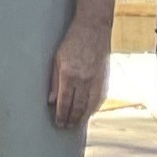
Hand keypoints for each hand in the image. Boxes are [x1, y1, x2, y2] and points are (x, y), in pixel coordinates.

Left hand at [48, 6, 112, 129]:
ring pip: (90, 106)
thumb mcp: (57, 59)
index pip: (64, 103)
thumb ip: (54, 81)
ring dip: (82, 117)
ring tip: (76, 123)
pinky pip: (99, 99)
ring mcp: (96, 80)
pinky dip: (93, 108)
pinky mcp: (104, 78)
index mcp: (69, 75)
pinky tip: (88, 112)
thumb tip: (52, 100)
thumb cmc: (72, 41)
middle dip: (71, 120)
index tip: (58, 123)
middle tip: (66, 127)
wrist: (93, 29)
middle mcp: (83, 80)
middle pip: (77, 108)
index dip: (61, 116)